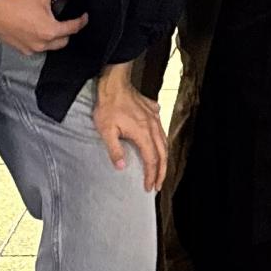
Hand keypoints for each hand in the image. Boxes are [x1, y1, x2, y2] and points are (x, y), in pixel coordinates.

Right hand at [0, 0, 85, 53]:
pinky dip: (41, 40)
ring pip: (50, 46)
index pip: (73, 28)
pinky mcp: (21, 48)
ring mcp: (31, 48)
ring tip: (53, 25)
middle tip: (69, 21)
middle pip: (63, 41)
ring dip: (54, 38)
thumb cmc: (15, 6)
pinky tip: (37, 29)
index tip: (84, 17)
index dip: (82, 21)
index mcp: (50, 31)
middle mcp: (42, 44)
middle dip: (69, 32)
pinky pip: (36, 47)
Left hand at [92, 70, 166, 189]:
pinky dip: (162, 139)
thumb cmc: (108, 107)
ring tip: (161, 168)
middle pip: (162, 152)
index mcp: (142, 133)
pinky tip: (158, 141)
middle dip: (162, 171)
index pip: (151, 159)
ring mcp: (154, 116)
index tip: (149, 187)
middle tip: (159, 184)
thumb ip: (115, 150)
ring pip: (164, 140)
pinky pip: (161, 127)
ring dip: (163, 157)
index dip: (151, 175)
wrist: (114, 83)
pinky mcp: (152, 109)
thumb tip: (122, 167)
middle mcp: (152, 125)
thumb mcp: (106, 131)